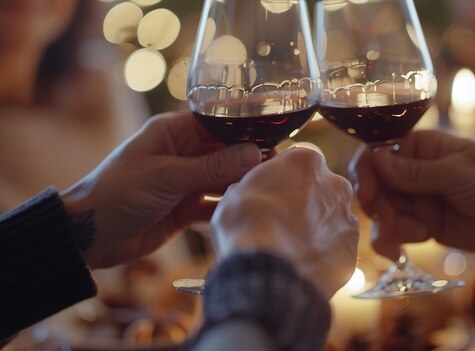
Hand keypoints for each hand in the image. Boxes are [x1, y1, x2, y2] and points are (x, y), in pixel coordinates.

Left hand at [61, 111, 261, 268]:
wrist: (91, 235)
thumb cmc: (120, 193)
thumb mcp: (168, 176)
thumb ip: (212, 167)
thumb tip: (254, 153)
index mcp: (173, 133)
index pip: (215, 123)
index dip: (243, 129)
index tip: (272, 134)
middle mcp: (182, 153)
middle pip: (223, 151)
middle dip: (247, 157)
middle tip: (278, 163)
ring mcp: (185, 182)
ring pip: (222, 178)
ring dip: (240, 182)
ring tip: (269, 184)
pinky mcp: (185, 208)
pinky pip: (213, 204)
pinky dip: (227, 205)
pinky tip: (247, 206)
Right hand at [209, 148, 358, 297]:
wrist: (268, 273)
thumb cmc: (247, 227)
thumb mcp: (235, 194)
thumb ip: (254, 185)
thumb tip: (249, 192)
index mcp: (307, 161)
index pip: (298, 162)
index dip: (283, 180)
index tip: (272, 195)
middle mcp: (335, 184)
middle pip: (321, 189)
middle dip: (305, 203)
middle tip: (282, 223)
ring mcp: (347, 217)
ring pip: (331, 219)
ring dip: (316, 229)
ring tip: (291, 248)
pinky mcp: (352, 249)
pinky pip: (337, 248)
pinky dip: (323, 254)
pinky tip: (303, 264)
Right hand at [350, 129, 474, 258]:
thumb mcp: (458, 175)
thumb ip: (417, 172)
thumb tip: (376, 159)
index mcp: (422, 147)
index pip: (380, 152)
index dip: (368, 171)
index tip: (367, 193)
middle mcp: (413, 171)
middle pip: (376, 184)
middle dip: (377, 206)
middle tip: (386, 222)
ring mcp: (416, 199)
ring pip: (382, 211)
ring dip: (384, 228)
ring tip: (395, 245)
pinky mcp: (421, 224)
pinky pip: (396, 231)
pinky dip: (391, 242)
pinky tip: (396, 254)